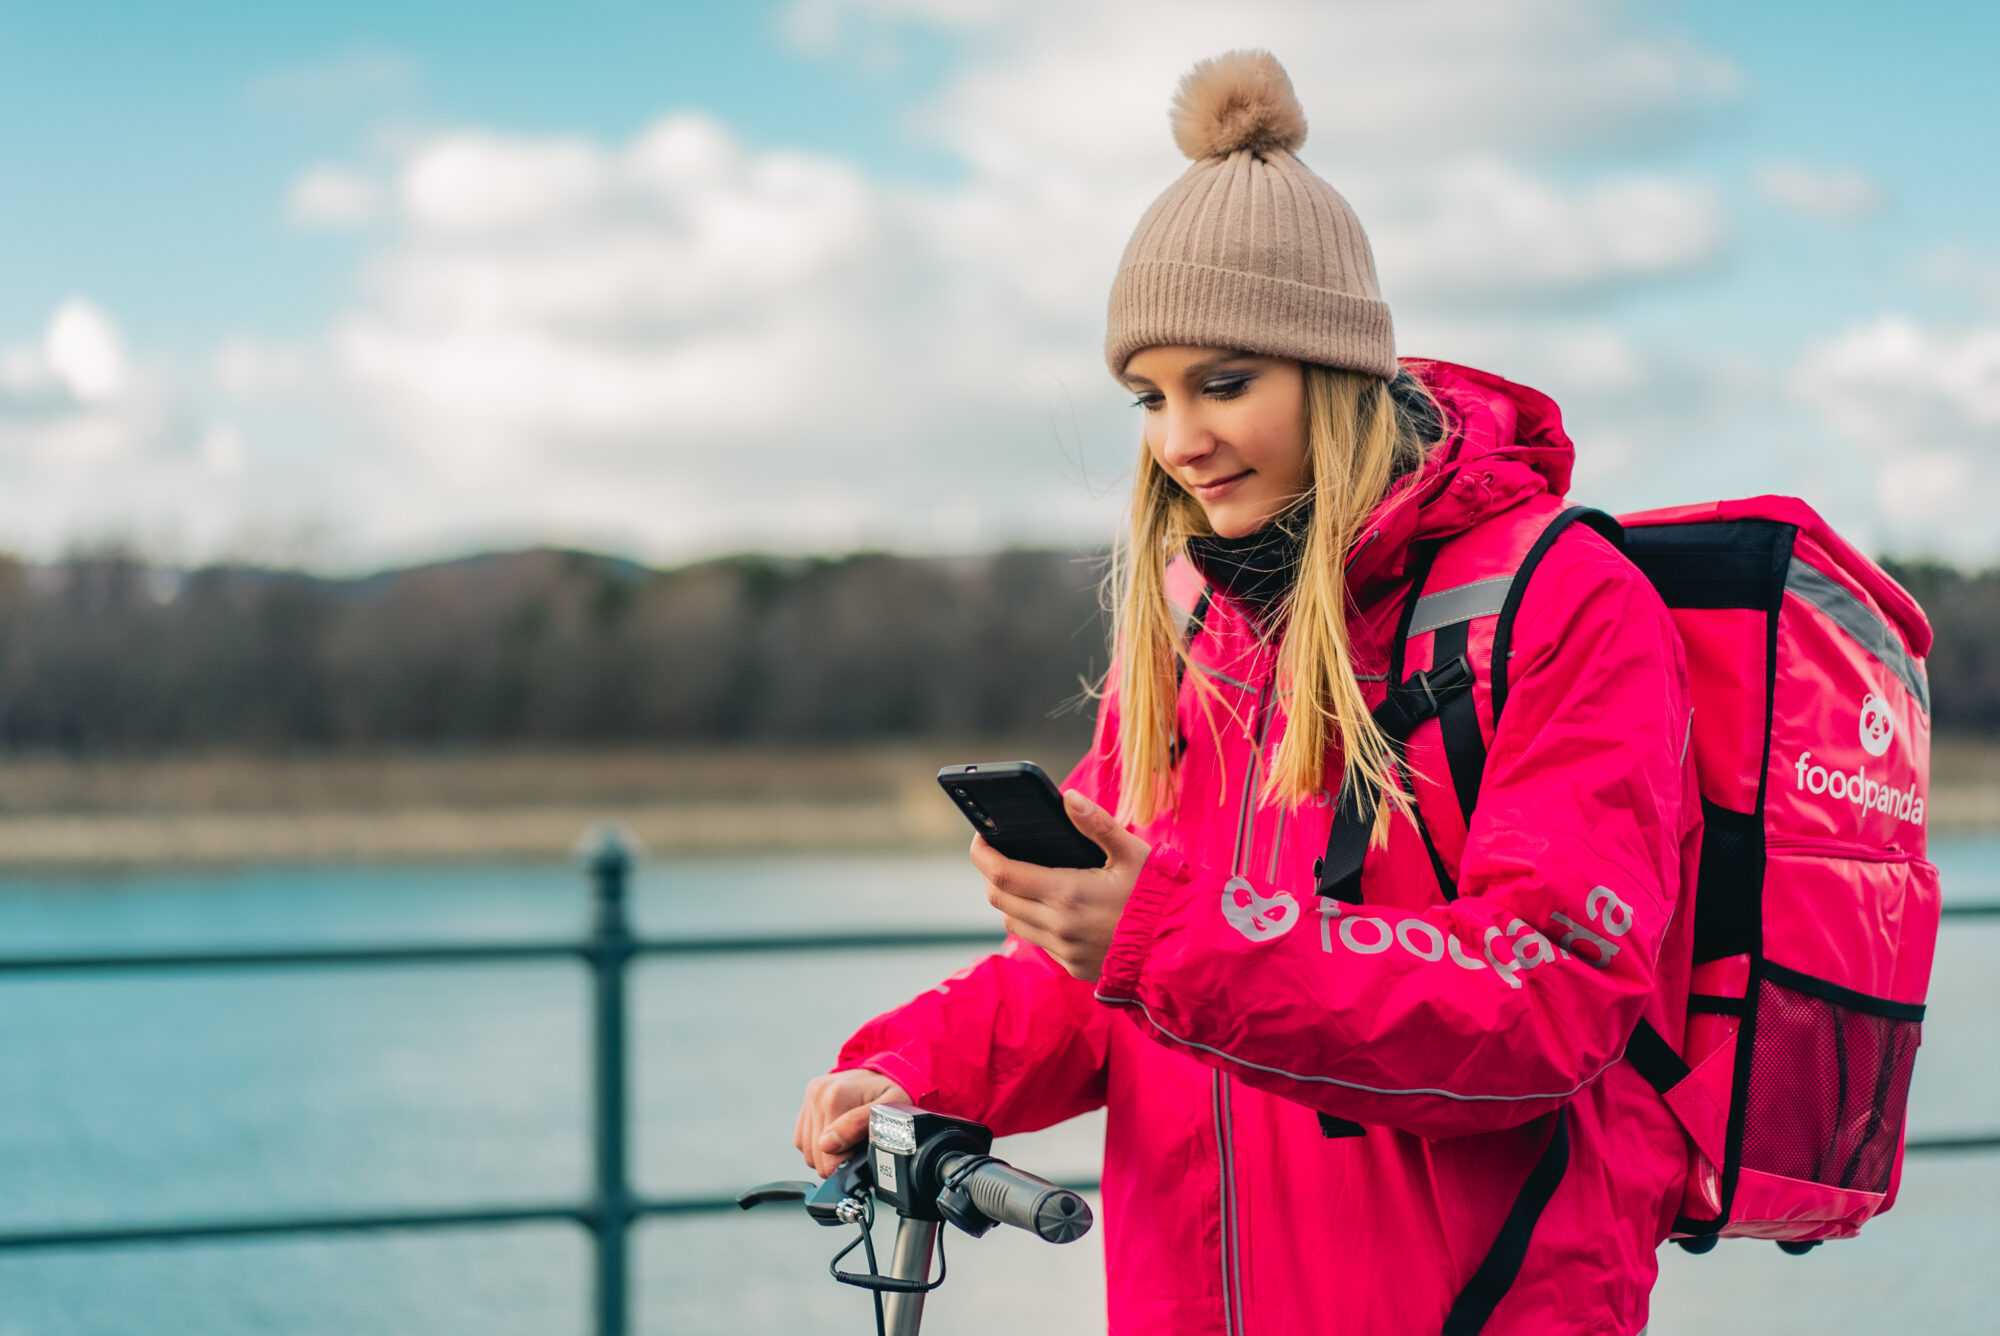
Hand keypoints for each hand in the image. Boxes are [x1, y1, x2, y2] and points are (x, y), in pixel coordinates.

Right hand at [794, 1068, 909, 1178]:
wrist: (886, 1075)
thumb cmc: (892, 1094)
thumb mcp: (888, 1109)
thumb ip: (858, 1125)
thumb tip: (826, 1145)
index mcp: (835, 1095)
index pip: (827, 1154)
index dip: (846, 1163)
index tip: (862, 1156)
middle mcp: (818, 1094)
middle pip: (816, 1154)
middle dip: (837, 1159)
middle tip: (858, 1148)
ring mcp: (810, 1098)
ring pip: (807, 1151)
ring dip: (826, 1154)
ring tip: (849, 1142)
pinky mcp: (806, 1104)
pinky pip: (801, 1141)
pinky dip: (817, 1146)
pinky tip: (837, 1137)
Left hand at [970, 788, 1153, 982]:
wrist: (1181, 949)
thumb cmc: (1159, 896)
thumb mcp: (1134, 854)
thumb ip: (1098, 824)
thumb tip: (1068, 798)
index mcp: (1067, 894)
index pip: (1001, 874)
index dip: (982, 854)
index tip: (981, 837)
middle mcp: (1058, 926)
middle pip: (999, 899)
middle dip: (993, 874)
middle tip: (1004, 853)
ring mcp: (1064, 951)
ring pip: (1013, 923)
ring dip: (1011, 901)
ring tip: (1028, 879)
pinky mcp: (1072, 967)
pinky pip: (1038, 942)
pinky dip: (1034, 922)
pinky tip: (1054, 907)